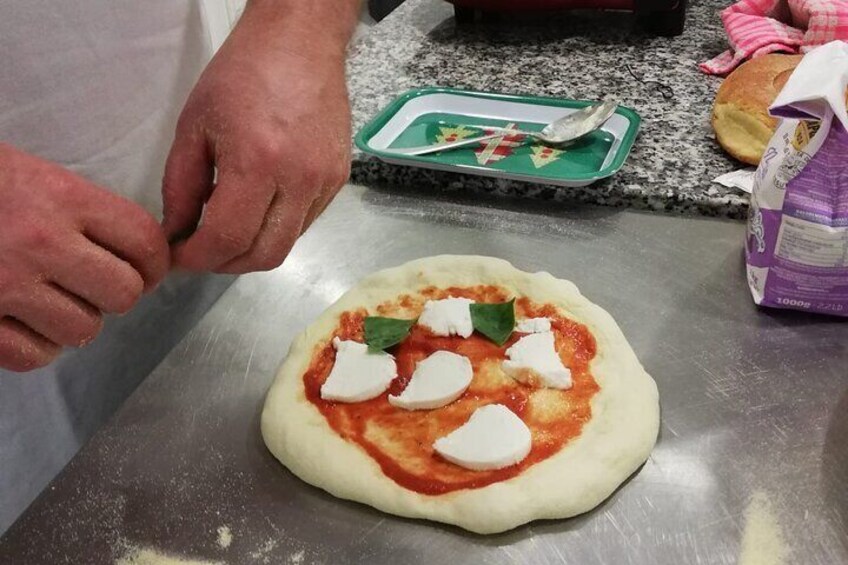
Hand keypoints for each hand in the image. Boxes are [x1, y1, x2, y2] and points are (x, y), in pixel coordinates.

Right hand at [0, 144, 168, 371]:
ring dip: (75, 321)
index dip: (153, 261)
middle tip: (95, 285)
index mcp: (62, 197)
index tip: (144, 268)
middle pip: (124, 293)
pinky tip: (22, 323)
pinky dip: (36, 346)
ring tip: (51, 301)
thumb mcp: (33, 175)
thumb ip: (85, 211)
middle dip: (116, 293)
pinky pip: (37, 356)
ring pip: (84, 330)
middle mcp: (41, 242)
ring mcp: (6, 285)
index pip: (144, 240)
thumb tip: (137, 251)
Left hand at [161, 2, 352, 273]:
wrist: (300, 43)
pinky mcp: (338, 180)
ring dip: (251, 250)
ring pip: (286, 245)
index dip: (197, 258)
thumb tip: (177, 233)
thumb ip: (180, 186)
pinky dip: (276, 229)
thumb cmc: (241, 74)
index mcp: (257, 162)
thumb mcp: (194, 125)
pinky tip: (258, 208)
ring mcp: (324, 183)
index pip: (226, 238)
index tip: (178, 255)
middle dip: (225, 264)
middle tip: (201, 252)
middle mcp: (299, 180)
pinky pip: (304, 224)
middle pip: (263, 255)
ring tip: (227, 231)